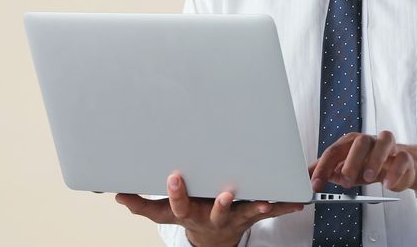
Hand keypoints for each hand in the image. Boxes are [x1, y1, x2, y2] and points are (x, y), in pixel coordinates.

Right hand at [115, 172, 303, 246]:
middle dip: (221, 203)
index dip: (176, 193)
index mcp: (189, 213)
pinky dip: (285, 205)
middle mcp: (212, 216)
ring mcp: (234, 217)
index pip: (178, 205)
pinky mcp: (252, 214)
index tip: (174, 177)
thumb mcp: (164, 214)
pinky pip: (271, 210)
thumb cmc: (189, 216)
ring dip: (258, 207)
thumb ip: (142, 205)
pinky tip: (299, 201)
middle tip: (226, 193)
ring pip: (247, 212)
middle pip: (216, 211)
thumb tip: (117, 195)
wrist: (214, 240)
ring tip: (267, 202)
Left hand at [308, 131, 416, 198]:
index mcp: (351, 142)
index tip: (316, 185)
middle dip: (350, 162)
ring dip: (374, 160)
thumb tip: (304, 176)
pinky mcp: (404, 156)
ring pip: (382, 143)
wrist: (400, 167)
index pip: (334, 151)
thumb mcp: (345, 168)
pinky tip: (387, 184)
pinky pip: (401, 158)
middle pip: (358, 142)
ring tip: (367, 179)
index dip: (323, 168)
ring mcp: (388, 147)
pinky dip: (394, 171)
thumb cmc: (369, 165)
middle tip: (345, 181)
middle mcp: (369, 140)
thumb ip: (327, 170)